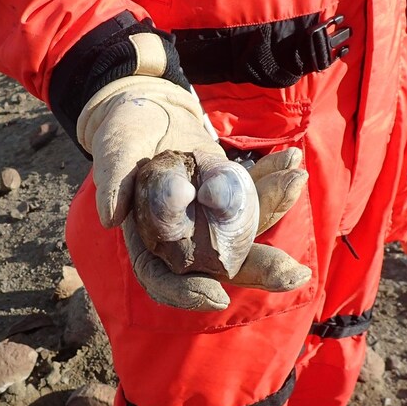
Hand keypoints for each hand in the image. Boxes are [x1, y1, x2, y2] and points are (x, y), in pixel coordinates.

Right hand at [78, 66, 309, 310]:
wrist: (150, 110)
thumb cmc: (125, 131)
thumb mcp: (114, 148)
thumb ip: (112, 179)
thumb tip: (111, 217)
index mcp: (148, 239)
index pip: (163, 280)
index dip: (186, 293)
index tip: (217, 295)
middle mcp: (185, 238)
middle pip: (220, 265)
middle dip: (259, 268)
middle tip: (293, 273)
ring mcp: (212, 219)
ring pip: (246, 229)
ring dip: (274, 207)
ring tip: (295, 178)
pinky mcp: (232, 196)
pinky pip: (255, 194)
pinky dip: (272, 178)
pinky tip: (290, 158)